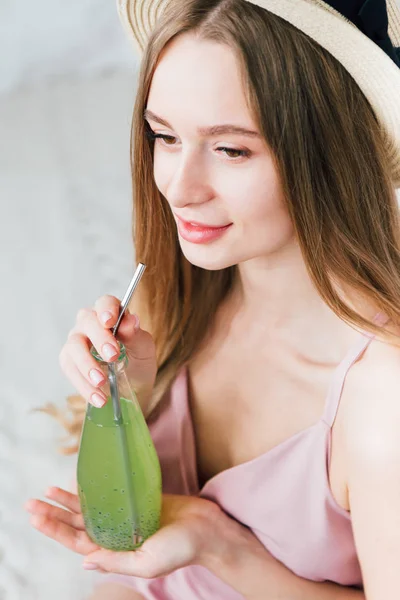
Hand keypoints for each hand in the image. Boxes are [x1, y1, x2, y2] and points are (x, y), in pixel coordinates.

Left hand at [25, 488, 224, 577]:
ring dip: (68, 502)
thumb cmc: (181, 549)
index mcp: (117, 553)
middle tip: (31, 503)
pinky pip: (109, 496)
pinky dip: (93, 490)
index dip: (55, 530)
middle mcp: (117, 536)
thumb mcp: (147, 562)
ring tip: (47, 491)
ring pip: (90, 510)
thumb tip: (85, 562)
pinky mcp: (136, 502)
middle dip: (54, 515)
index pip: (77, 542)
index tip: (36, 517)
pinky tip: (80, 483)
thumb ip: (117, 560)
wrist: (207, 529)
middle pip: (78, 525)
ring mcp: (126, 518)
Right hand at [59, 295, 156, 409]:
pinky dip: (83, 386)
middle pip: (87, 322)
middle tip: (112, 357)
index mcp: (111, 314)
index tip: (109, 321)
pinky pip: (70, 370)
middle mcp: (90, 323)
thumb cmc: (138, 361)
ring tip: (102, 383)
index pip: (105, 303)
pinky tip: (98, 398)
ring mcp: (77, 341)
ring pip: (74, 346)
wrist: (133, 388)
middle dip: (99, 339)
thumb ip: (136, 335)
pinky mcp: (69, 362)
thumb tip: (130, 321)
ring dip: (87, 366)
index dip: (106, 309)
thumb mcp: (144, 350)